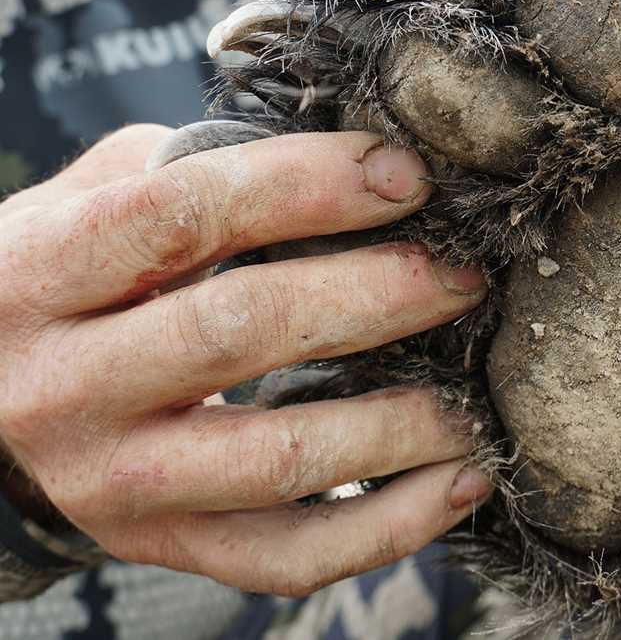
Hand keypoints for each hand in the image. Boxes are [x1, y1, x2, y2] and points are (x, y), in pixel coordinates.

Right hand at [0, 125, 491, 595]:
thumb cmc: (72, 274)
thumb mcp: (98, 195)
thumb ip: (200, 166)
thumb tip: (358, 160)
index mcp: (45, 273)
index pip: (184, 213)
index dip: (309, 186)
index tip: (407, 175)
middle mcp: (67, 386)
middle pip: (242, 331)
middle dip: (376, 296)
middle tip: (463, 276)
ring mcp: (113, 482)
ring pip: (278, 458)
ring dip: (401, 423)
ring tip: (477, 390)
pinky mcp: (162, 545)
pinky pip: (289, 557)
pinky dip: (393, 526)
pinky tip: (465, 480)